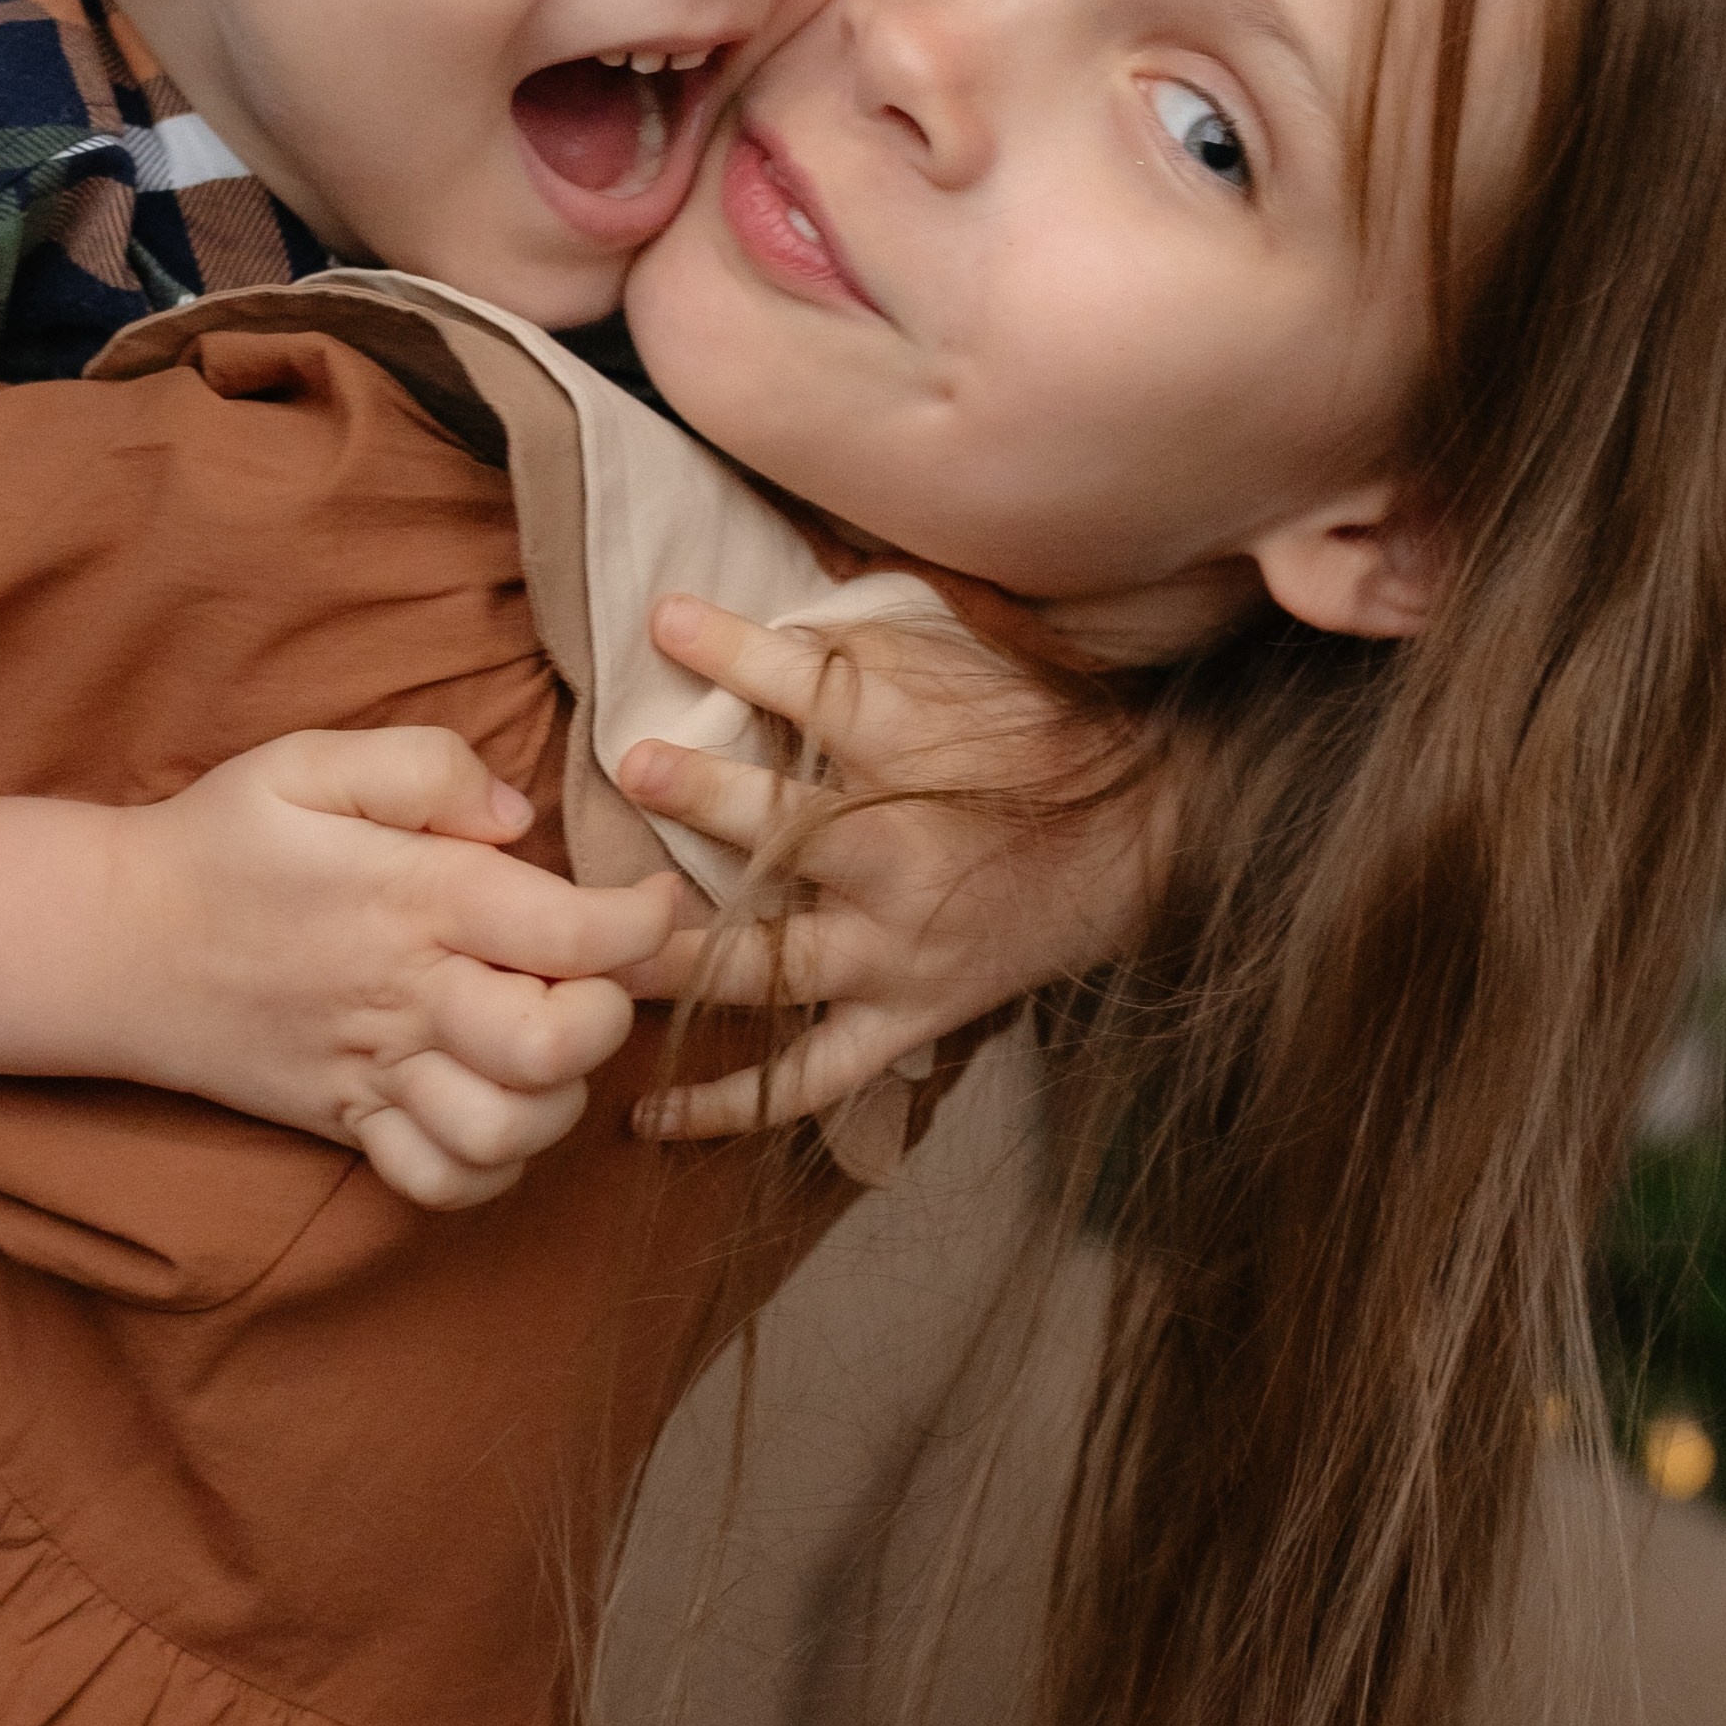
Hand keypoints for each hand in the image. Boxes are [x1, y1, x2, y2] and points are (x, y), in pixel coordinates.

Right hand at [106, 727, 682, 1205]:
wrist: (112, 941)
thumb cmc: (225, 838)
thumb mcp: (310, 759)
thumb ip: (425, 765)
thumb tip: (515, 816)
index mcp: (411, 895)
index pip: (572, 934)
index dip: (644, 923)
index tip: (655, 899)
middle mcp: (404, 993)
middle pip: (555, 1046)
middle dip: (614, 1014)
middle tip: (606, 974)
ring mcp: (375, 1071)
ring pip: (509, 1132)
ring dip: (560, 1097)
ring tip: (557, 1042)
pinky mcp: (348, 1121)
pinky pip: (441, 1184)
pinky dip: (492, 1167)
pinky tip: (503, 1107)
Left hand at [617, 596, 1142, 1140]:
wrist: (1135, 849)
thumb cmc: (1026, 743)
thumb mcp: (950, 671)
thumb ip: (840, 647)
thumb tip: (707, 613)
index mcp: (919, 761)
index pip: (820, 691)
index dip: (738, 652)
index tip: (664, 620)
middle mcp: (900, 860)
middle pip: (790, 832)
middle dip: (706, 799)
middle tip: (629, 766)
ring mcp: (896, 954)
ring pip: (771, 967)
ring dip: (678, 960)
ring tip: (590, 955)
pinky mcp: (905, 1021)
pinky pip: (807, 1079)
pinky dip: (731, 1104)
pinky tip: (646, 1112)